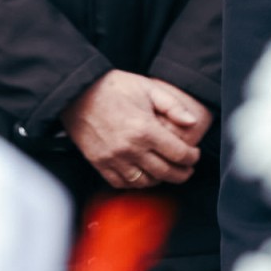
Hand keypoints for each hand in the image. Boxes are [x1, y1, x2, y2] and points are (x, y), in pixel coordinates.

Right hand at [59, 69, 213, 189]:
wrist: (77, 91)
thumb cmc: (113, 87)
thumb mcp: (147, 87)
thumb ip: (173, 106)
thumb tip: (192, 122)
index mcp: (145, 129)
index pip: (179, 154)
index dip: (192, 157)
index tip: (194, 155)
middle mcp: (130, 148)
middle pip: (166, 173)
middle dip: (182, 173)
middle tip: (187, 169)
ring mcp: (113, 158)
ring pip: (145, 182)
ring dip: (160, 180)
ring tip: (165, 171)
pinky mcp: (99, 163)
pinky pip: (122, 183)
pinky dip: (135, 183)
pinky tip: (142, 175)